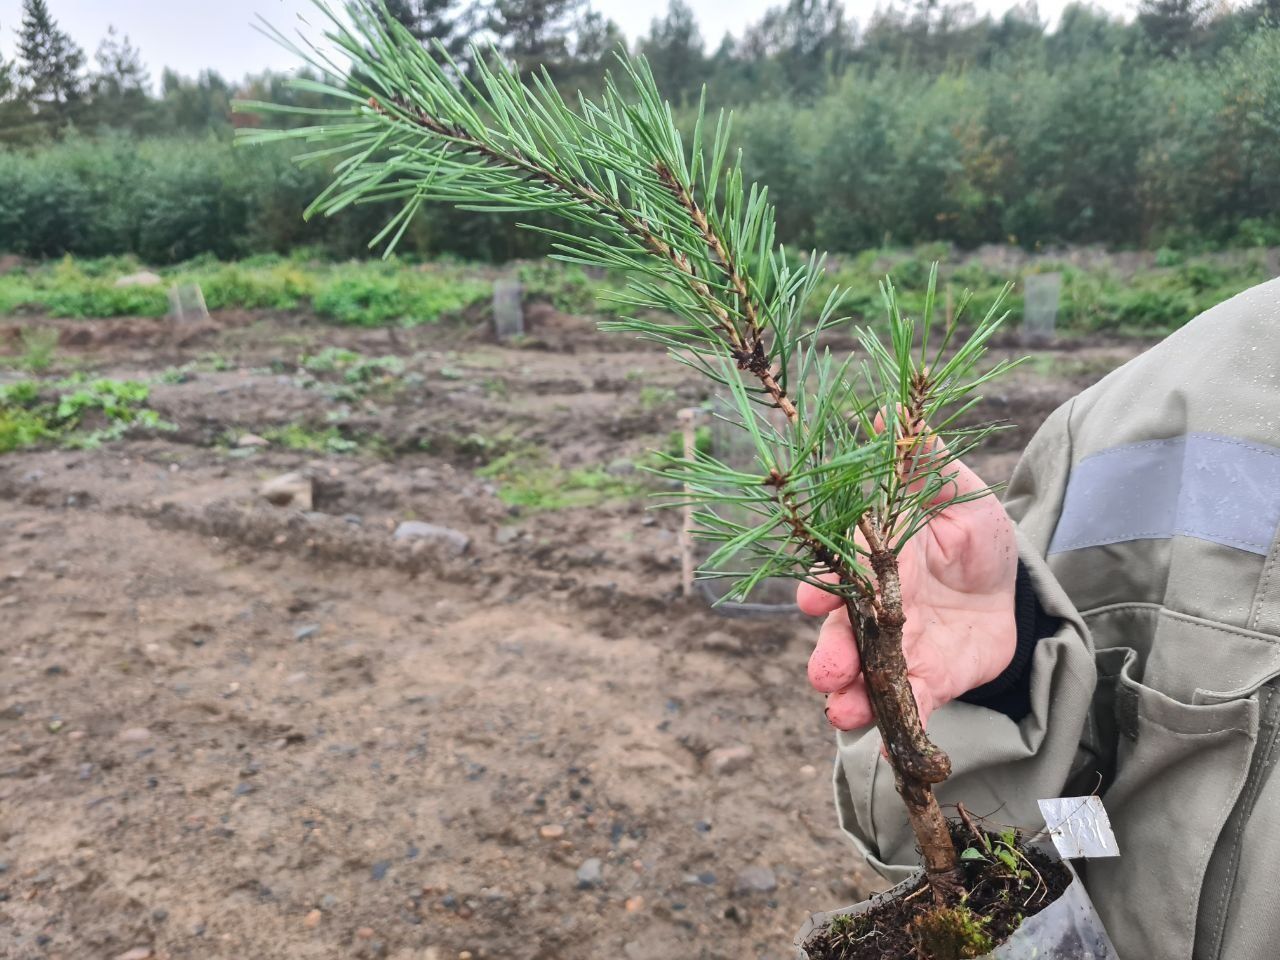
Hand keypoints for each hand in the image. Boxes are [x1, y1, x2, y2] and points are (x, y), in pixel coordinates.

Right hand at [796, 447, 1017, 730]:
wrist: (1009, 585)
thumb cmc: (970, 531)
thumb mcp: (956, 491)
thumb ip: (921, 461)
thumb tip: (887, 413)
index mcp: (875, 560)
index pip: (841, 573)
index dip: (824, 585)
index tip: (815, 597)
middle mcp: (876, 608)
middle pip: (844, 633)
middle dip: (831, 653)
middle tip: (824, 674)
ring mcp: (899, 647)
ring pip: (868, 674)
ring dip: (852, 695)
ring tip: (844, 714)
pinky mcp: (929, 678)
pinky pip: (914, 702)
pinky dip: (903, 723)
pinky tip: (891, 746)